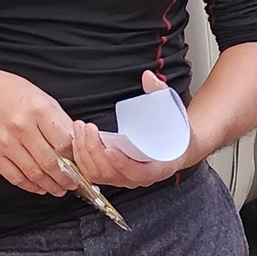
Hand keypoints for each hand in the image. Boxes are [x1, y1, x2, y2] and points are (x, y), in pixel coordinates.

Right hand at [0, 64, 76, 195]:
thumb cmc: (14, 93)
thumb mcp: (44, 99)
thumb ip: (62, 122)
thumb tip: (78, 144)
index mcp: (38, 111)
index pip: (64, 143)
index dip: (75, 159)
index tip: (81, 166)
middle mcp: (21, 127)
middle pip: (50, 162)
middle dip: (66, 178)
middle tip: (73, 184)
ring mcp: (5, 143)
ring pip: (34, 173)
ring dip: (50, 186)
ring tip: (59, 189)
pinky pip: (15, 177)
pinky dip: (30, 186)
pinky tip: (40, 187)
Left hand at [65, 71, 187, 189]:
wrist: (178, 148)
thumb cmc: (177, 132)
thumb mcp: (174, 112)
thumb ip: (160, 93)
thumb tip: (148, 77)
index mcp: (159, 167)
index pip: (139, 172)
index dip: (123, 164)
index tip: (110, 149)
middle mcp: (140, 178)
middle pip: (112, 174)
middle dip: (95, 150)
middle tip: (88, 128)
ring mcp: (125, 178)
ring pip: (99, 175)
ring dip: (85, 153)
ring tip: (80, 129)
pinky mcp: (114, 175)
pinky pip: (93, 173)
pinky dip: (82, 158)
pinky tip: (78, 139)